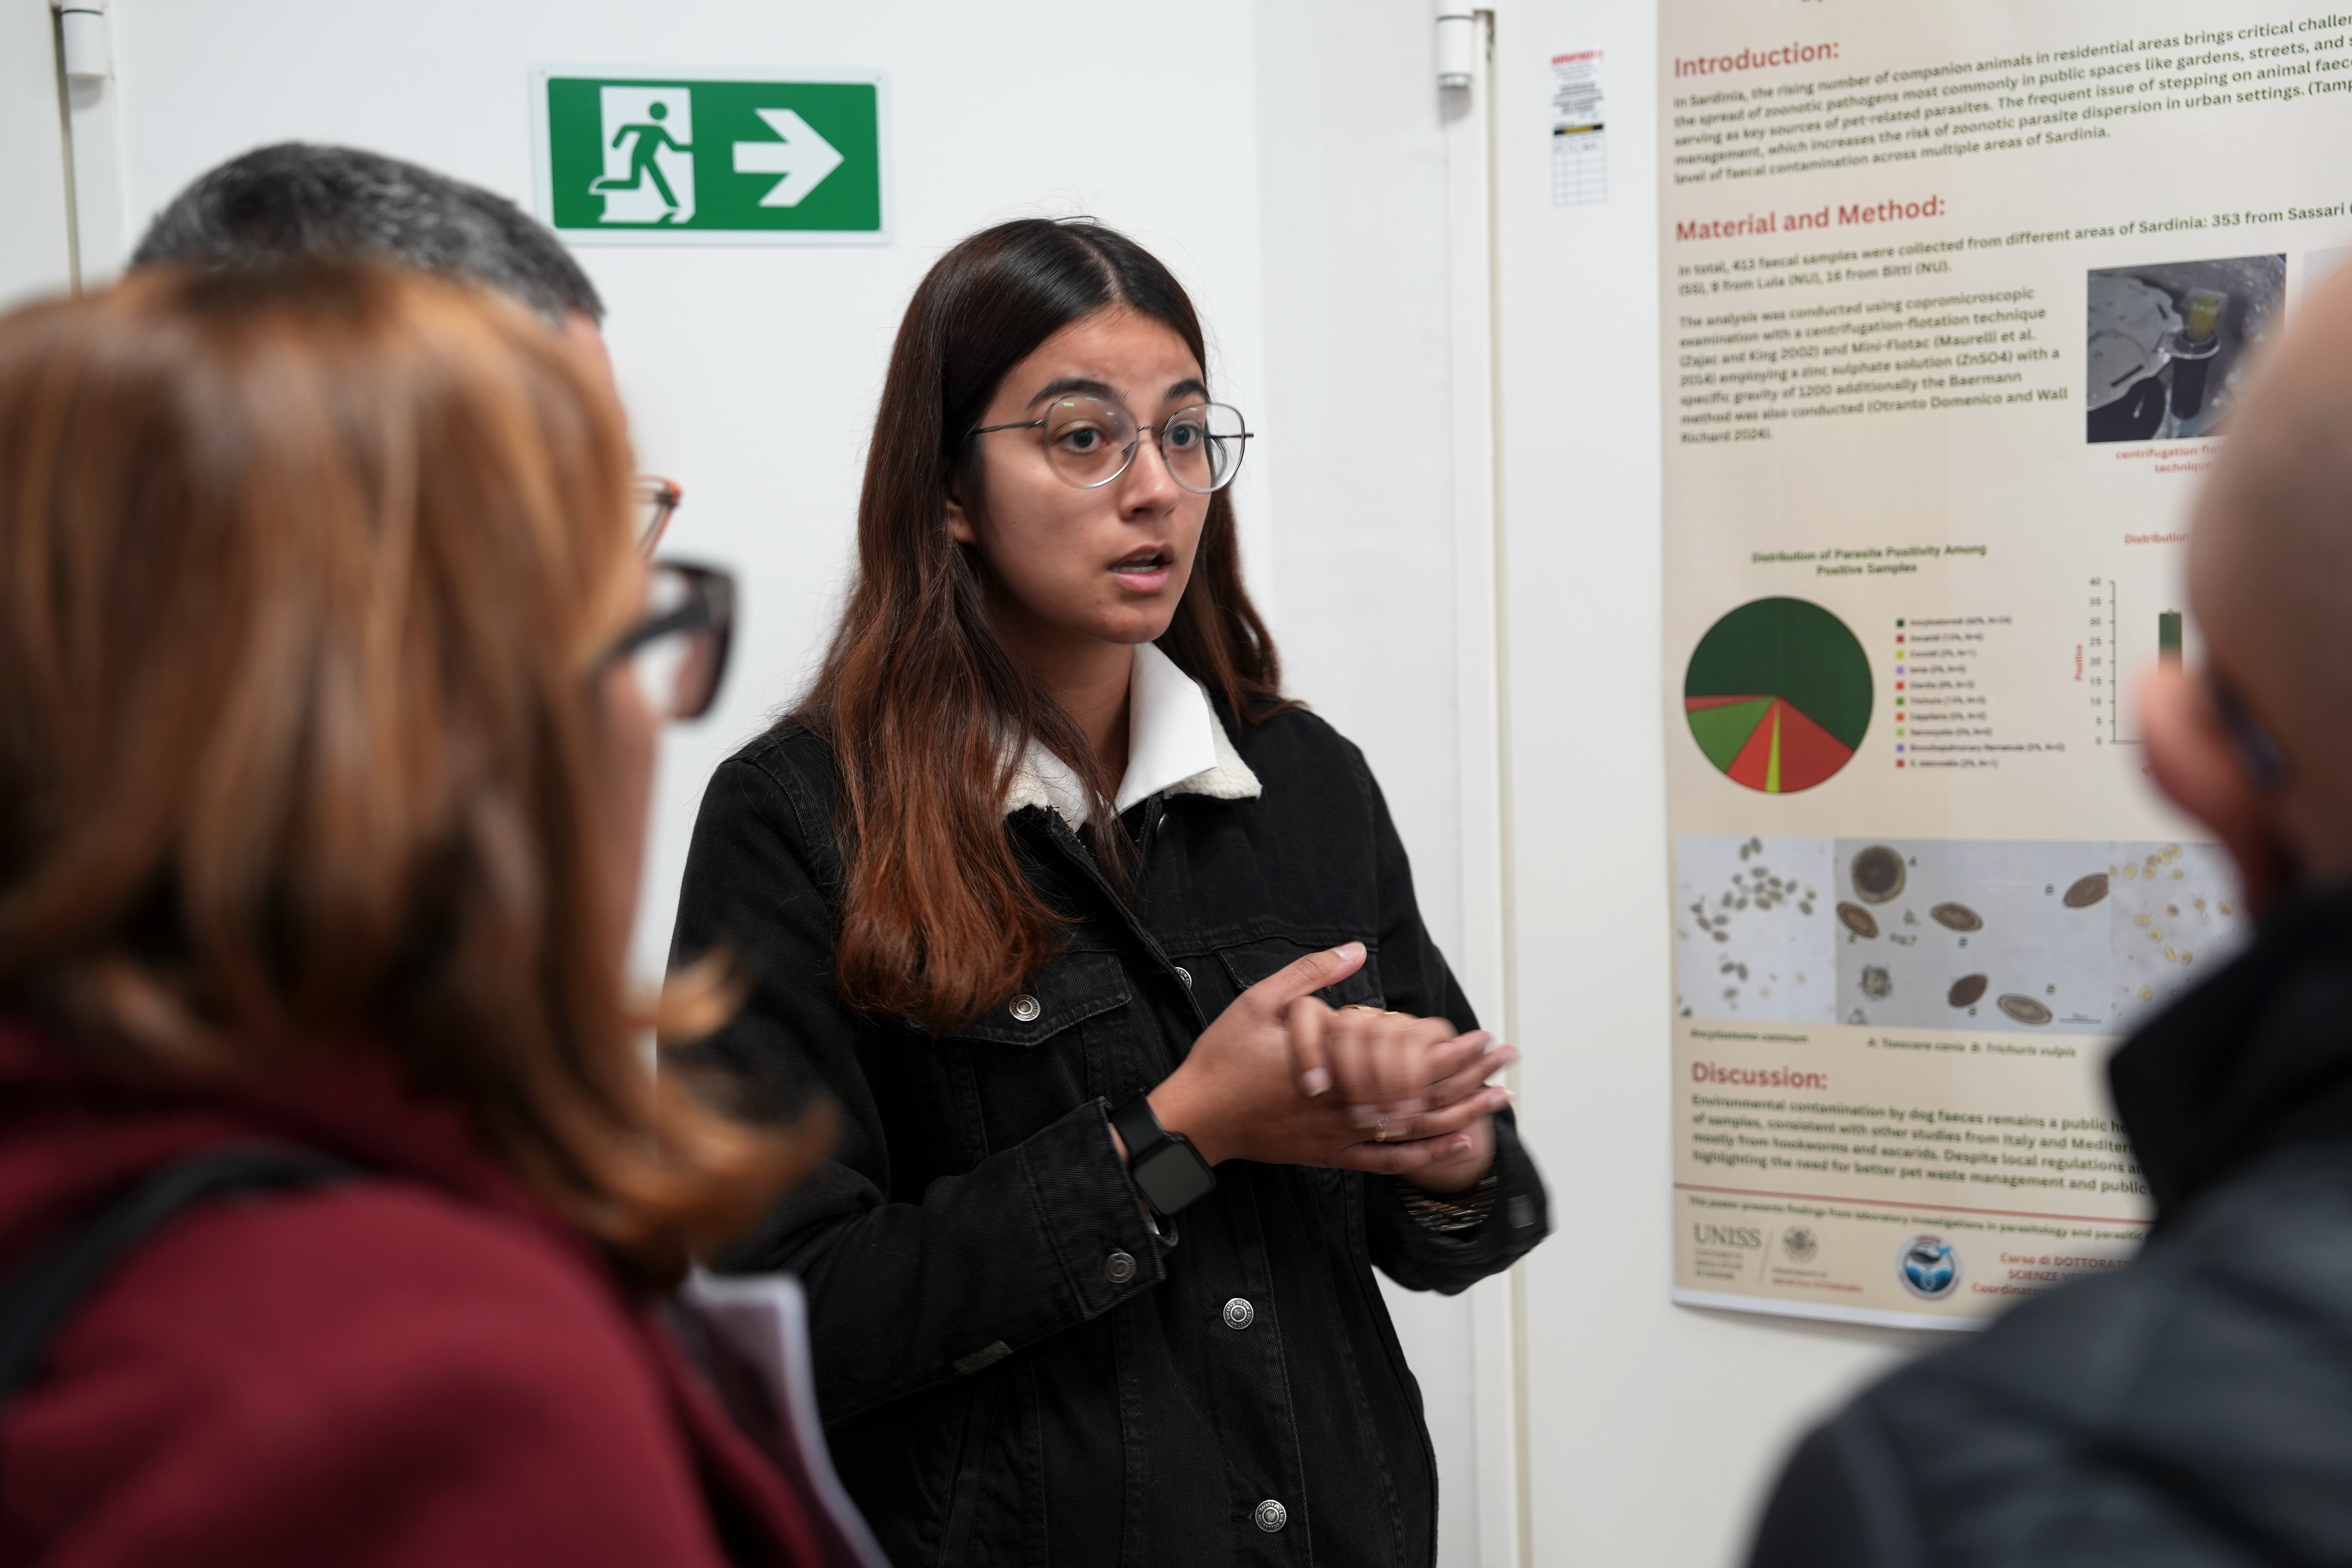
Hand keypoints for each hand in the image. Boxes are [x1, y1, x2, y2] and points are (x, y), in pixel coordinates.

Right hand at [1138, 943, 1513, 1179]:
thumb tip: (1354, 950)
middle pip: (1423, 1094)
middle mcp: (1346, 1104)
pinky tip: (1456, 1144)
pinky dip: (1427, 1155)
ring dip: (1461, 1114)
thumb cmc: (1225, 1058)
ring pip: (1414, 1130)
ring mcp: (1341, 1134)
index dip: (1449, 1050)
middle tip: (1508, 1063)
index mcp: (1334, 1064)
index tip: (1482, 1035)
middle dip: (1470, 1076)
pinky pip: (1389, 1160)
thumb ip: (1308, 975)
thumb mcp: (1259, 1002)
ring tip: (1497, 1101)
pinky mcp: (1332, 1155)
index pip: (1406, 1059)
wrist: (1198, 1119)